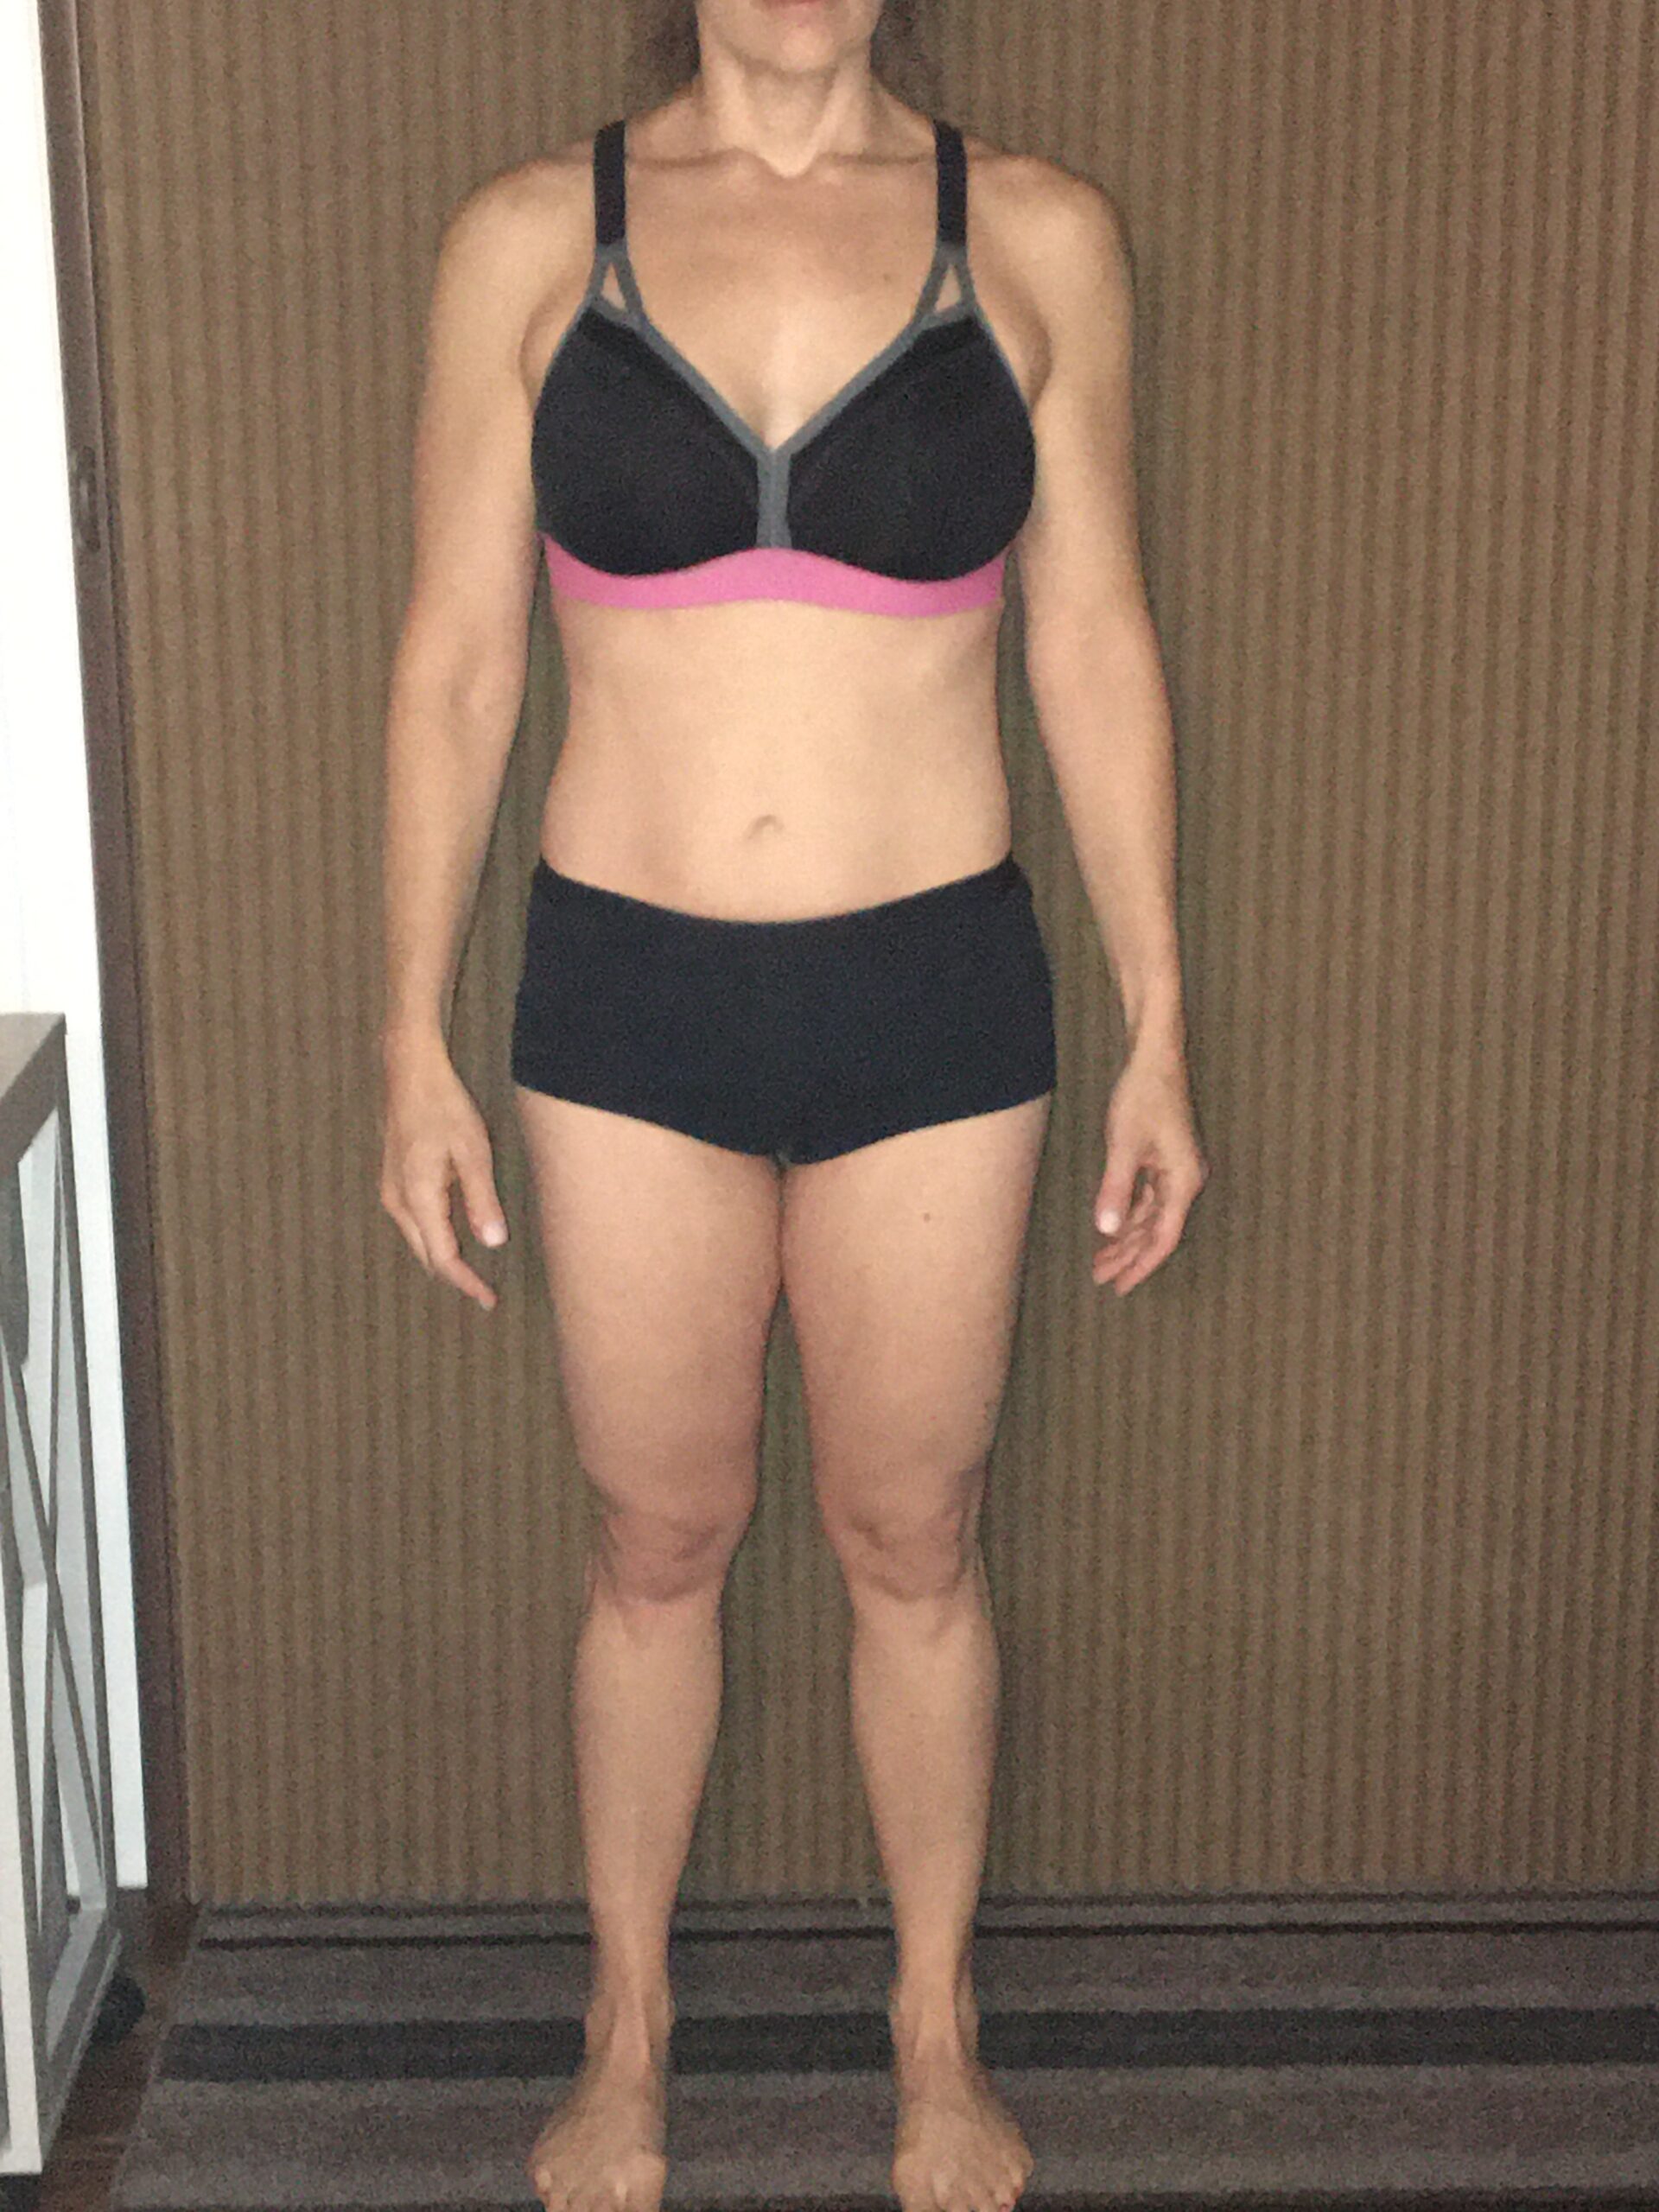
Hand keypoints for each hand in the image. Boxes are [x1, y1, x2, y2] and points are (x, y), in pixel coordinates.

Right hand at [378, 1032, 507, 1310]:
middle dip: (455, 1276)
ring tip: (474, 1272)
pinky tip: (455, 1236)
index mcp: (417, 1197)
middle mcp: (397, 1201)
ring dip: (444, 1257)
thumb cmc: (444, 1106)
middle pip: (426, 1255)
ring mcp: (391, 1191)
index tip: (489, 1299)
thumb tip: (492, 1242)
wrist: (409, 1073)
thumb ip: (482, 1198)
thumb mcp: (473, 1150)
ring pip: (419, 1240)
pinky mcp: (394, 1180)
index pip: (442, 1257)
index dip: (466, 1282)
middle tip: (486, 1293)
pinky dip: (435, 1237)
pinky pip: (415, 1222)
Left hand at [1092, 1046, 1207, 1294]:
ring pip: (1151, 1216)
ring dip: (1126, 1237)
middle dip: (1128, 1256)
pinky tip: (1111, 1226)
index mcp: (1183, 1181)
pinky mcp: (1165, 1159)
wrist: (1155, 1057)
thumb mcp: (1124, 1145)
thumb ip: (1116, 1189)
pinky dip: (1129, 1214)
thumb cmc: (1142, 1096)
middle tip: (1100, 1278)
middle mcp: (1186, 1180)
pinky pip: (1148, 1198)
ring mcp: (1176, 1169)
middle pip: (1157, 1231)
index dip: (1140, 1265)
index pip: (1162, 1238)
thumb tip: (1107, 1230)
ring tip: (1100, 1260)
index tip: (1119, 1287)